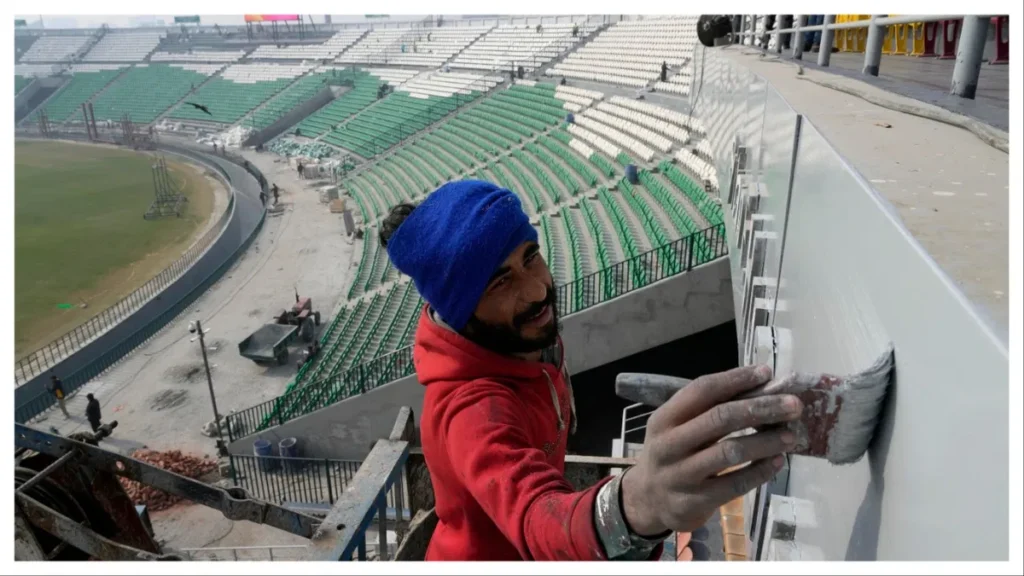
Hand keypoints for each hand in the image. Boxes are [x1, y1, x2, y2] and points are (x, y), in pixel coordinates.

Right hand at [621, 365, 802, 535]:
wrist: (646, 500)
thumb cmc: (672, 453)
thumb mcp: (677, 427)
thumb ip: (708, 410)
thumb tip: (761, 387)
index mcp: (664, 418)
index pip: (702, 391)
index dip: (735, 379)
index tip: (766, 373)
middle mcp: (669, 444)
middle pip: (720, 418)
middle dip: (761, 408)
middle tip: (793, 405)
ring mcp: (680, 475)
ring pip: (730, 452)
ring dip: (765, 441)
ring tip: (790, 436)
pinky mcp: (694, 502)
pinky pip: (735, 484)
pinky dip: (760, 471)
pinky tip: (777, 462)